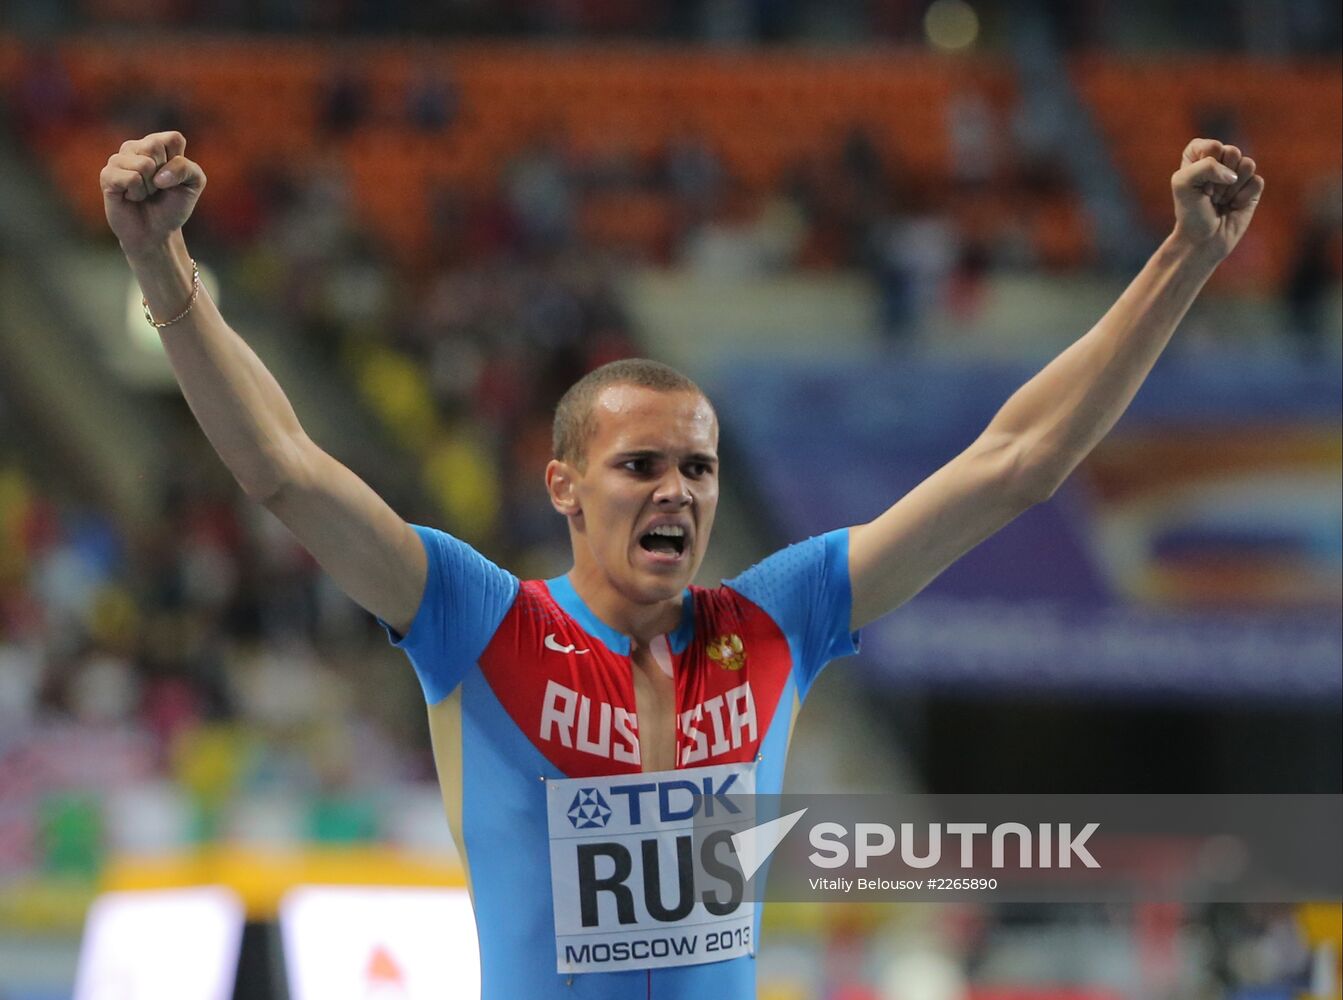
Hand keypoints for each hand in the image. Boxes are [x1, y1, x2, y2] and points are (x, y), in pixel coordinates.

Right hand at [100, 131, 205, 260]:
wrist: (156, 233)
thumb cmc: (173, 206)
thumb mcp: (193, 184)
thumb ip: (187, 168)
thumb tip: (158, 174)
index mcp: (158, 145)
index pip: (173, 138)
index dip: (178, 162)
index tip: (174, 178)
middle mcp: (136, 148)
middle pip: (155, 147)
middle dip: (164, 175)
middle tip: (157, 188)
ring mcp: (119, 160)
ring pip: (144, 164)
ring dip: (150, 187)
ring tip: (144, 194)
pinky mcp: (107, 175)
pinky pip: (130, 177)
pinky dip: (137, 193)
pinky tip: (132, 197)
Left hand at [1169, 137, 1263, 258]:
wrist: (1202, 240)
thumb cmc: (1190, 211)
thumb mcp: (1183, 183)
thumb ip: (1206, 166)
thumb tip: (1235, 174)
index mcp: (1199, 152)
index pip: (1212, 146)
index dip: (1205, 166)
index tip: (1196, 184)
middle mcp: (1220, 159)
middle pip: (1232, 151)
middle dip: (1219, 178)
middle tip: (1209, 194)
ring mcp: (1238, 172)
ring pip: (1247, 164)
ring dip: (1231, 188)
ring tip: (1220, 199)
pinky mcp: (1253, 186)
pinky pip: (1256, 181)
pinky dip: (1243, 197)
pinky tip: (1233, 205)